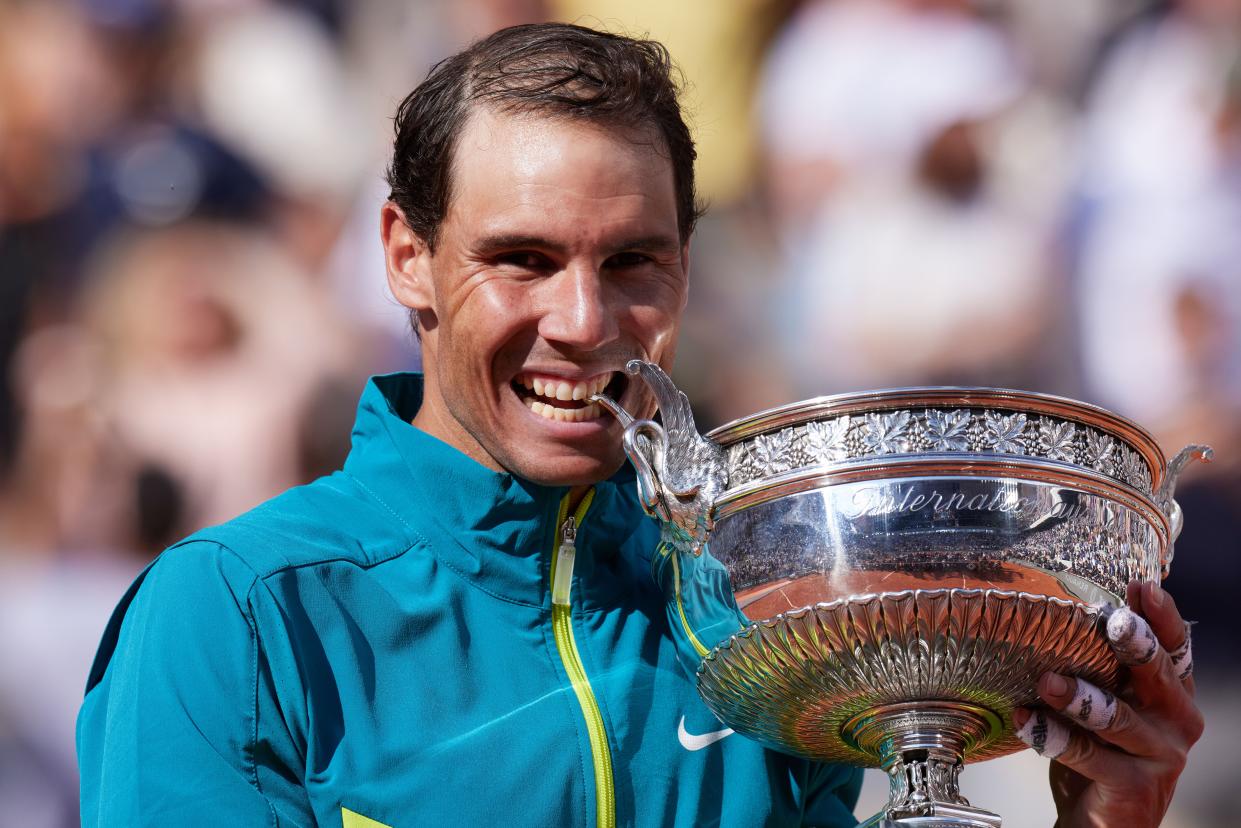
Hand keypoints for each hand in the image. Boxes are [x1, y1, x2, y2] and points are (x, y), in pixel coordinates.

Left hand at [1013, 581, 1202, 826]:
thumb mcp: (1105, 704)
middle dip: (1135, 645)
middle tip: (1111, 620)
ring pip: (1118, 717)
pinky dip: (1054, 736)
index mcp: (1172, 693)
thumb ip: (1097, 667)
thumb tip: (1053, 611)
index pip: (1174, 647)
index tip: (1140, 586)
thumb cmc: (1099, 753)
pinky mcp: (1135, 787)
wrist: (1100, 822)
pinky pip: (1091, 757)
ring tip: (1047, 680)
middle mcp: (1176, 721)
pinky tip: (1025, 720)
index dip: (1161, 616)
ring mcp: (1161, 756)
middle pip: (1157, 675)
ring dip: (1079, 697)